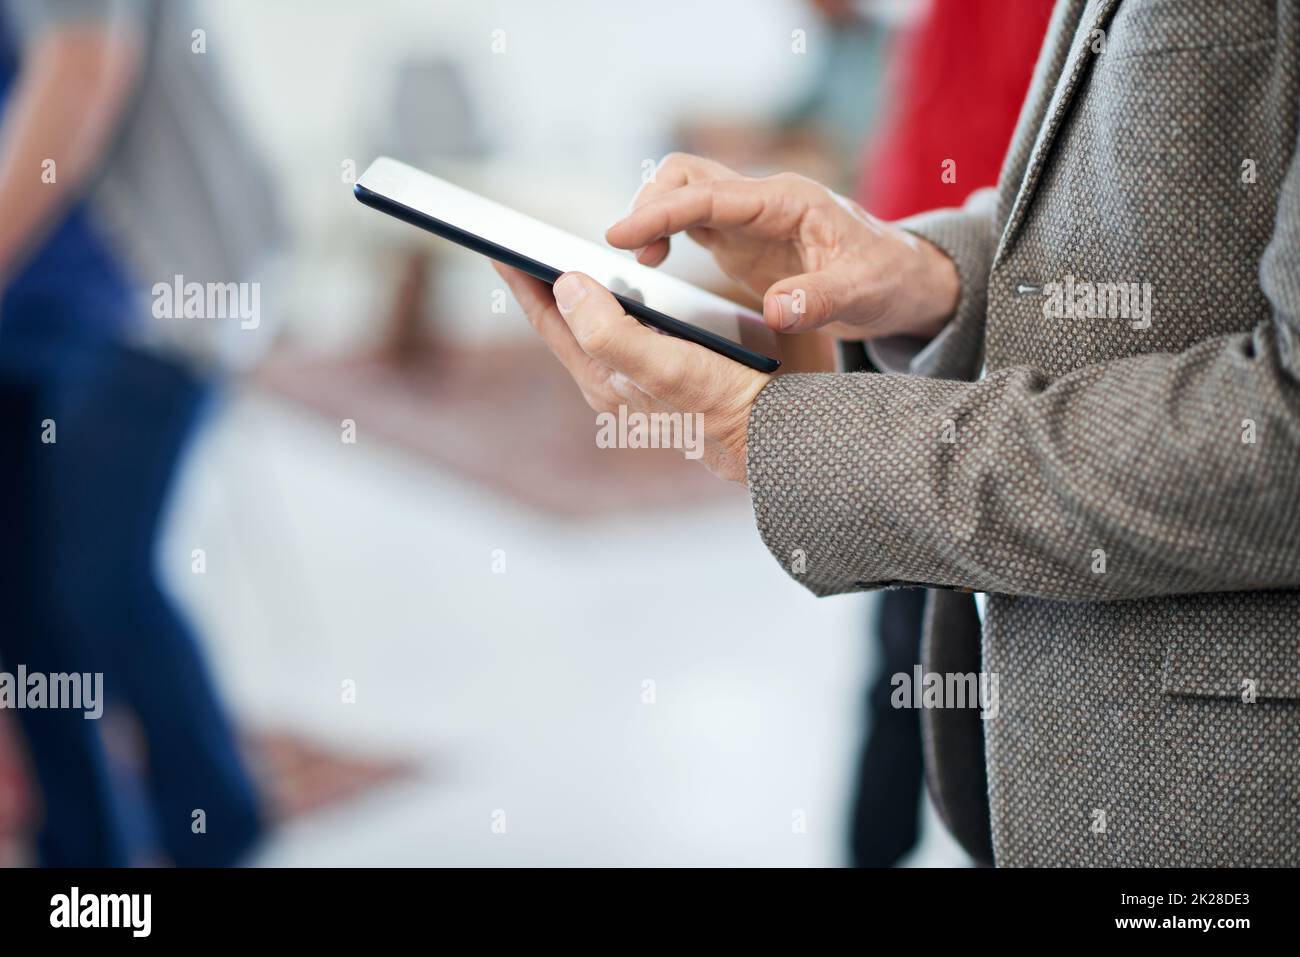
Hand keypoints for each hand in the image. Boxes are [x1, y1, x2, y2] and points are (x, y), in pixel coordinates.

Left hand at [495, 264, 768, 483]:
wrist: (778, 437)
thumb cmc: (724, 405)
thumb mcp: (664, 367)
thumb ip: (610, 332)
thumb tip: (566, 286)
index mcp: (605, 377)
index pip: (550, 320)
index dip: (522, 280)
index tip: (497, 243)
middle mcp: (617, 379)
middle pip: (566, 323)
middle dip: (543, 284)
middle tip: (522, 245)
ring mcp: (643, 377)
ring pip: (597, 326)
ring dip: (579, 293)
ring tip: (560, 261)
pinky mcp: (672, 372)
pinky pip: (631, 330)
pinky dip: (620, 303)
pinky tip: (627, 289)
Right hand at [606, 153, 958, 340]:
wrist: (901, 279)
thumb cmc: (887, 278)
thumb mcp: (862, 292)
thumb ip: (819, 299)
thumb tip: (777, 309)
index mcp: (788, 201)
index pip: (710, 194)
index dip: (661, 211)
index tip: (621, 234)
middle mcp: (763, 200)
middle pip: (687, 176)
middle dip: (649, 205)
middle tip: (630, 251)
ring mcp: (748, 218)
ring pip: (683, 193)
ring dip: (652, 217)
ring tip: (640, 261)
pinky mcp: (740, 239)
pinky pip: (690, 221)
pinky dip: (663, 234)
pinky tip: (655, 263)